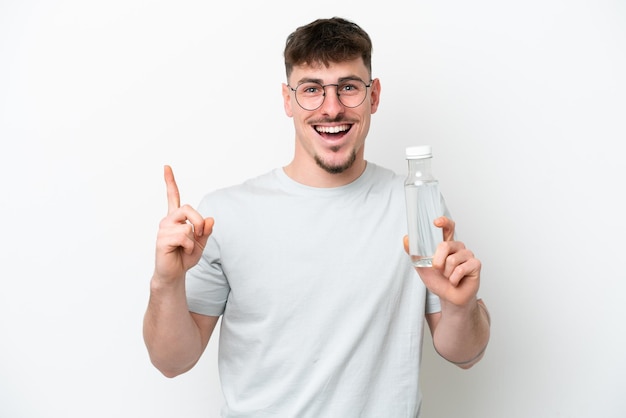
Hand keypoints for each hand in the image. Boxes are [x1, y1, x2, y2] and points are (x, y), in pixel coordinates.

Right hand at [153, 165, 213, 285]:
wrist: (174, 273)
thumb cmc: (185, 256)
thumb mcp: (201, 242)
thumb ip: (206, 230)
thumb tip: (210, 219)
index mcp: (176, 218)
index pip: (173, 196)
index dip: (170, 181)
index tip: (166, 167)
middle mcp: (168, 220)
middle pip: (188, 208)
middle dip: (199, 222)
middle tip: (199, 235)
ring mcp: (163, 229)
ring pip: (188, 225)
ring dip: (194, 239)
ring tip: (186, 248)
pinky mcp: (162, 239)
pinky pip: (184, 236)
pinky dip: (189, 246)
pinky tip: (180, 251)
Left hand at [404, 216, 480, 306]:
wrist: (448, 297)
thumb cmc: (438, 281)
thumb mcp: (422, 266)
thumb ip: (414, 253)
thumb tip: (406, 238)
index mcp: (447, 245)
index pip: (448, 228)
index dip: (444, 222)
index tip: (436, 222)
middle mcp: (458, 247)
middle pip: (445, 245)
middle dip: (437, 261)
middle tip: (437, 270)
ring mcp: (468, 255)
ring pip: (452, 260)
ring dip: (446, 273)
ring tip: (448, 277)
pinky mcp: (475, 264)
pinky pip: (460, 269)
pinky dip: (453, 279)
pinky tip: (455, 281)